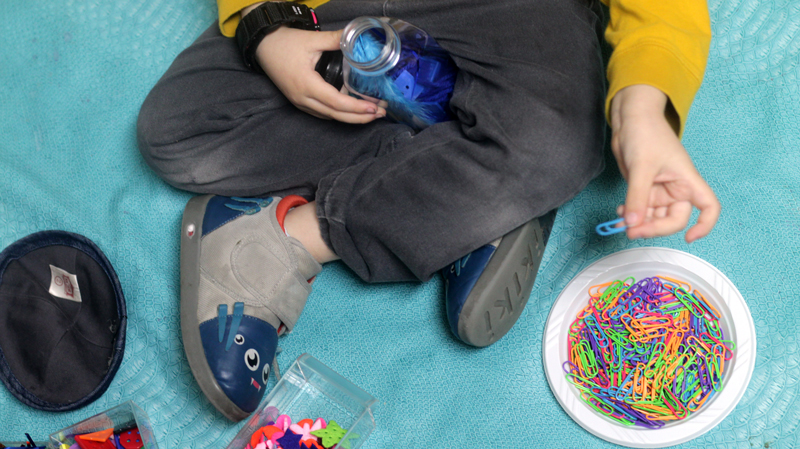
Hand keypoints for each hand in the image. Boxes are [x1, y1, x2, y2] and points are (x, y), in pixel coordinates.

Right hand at [254, 26, 385, 122]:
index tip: (374, 107)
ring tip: (370, 114)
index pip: (336, 102)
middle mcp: (302, 98)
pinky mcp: (299, 101)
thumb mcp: (312, 39)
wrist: (262, 45)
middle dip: (359, 118)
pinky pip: (321, 113)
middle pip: (335, 115)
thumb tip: (356, 38)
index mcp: (306, 84)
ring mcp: (299, 102)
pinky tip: (352, 110)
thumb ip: (336, 39)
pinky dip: (338, 114)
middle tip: (379, 114)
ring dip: (350, 118)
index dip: (357, 108)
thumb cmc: (284, 42)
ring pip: (329, 117)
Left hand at [609, 85, 719, 242]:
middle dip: (655, 228)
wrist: (630, 121)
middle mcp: (676, 189)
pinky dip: (632, 215)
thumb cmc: (646, 134)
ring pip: (655, 218)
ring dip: (639, 223)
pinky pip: (641, 210)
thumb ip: (637, 197)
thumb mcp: (641, 167)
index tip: (689, 238)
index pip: (708, 206)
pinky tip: (620, 212)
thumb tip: (632, 223)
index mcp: (687, 181)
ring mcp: (660, 191)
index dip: (705, 225)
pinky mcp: (644, 190)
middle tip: (632, 230)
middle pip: (674, 220)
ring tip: (621, 220)